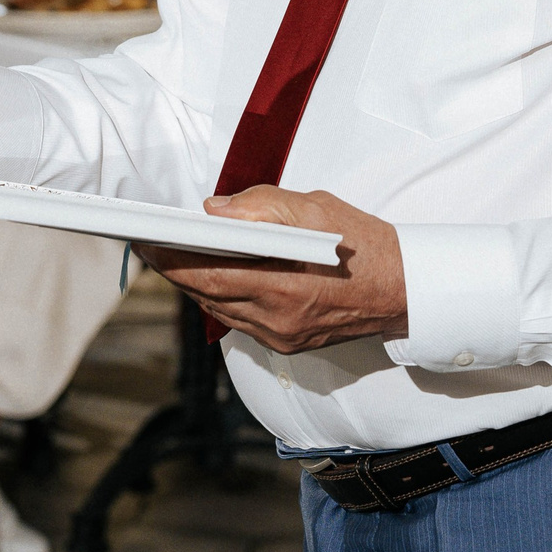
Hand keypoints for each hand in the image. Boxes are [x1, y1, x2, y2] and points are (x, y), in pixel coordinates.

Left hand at [136, 187, 407, 353]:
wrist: (403, 290)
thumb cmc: (362, 245)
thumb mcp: (315, 208)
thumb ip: (262, 206)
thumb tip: (214, 210)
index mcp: (284, 284)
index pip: (211, 277)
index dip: (173, 261)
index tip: (149, 241)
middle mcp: (278, 318)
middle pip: (207, 296)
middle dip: (175, 271)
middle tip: (153, 246)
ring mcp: (281, 336)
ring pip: (220, 311)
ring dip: (196, 286)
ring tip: (178, 257)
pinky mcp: (286, 344)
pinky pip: (240, 321)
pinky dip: (222, 299)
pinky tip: (217, 277)